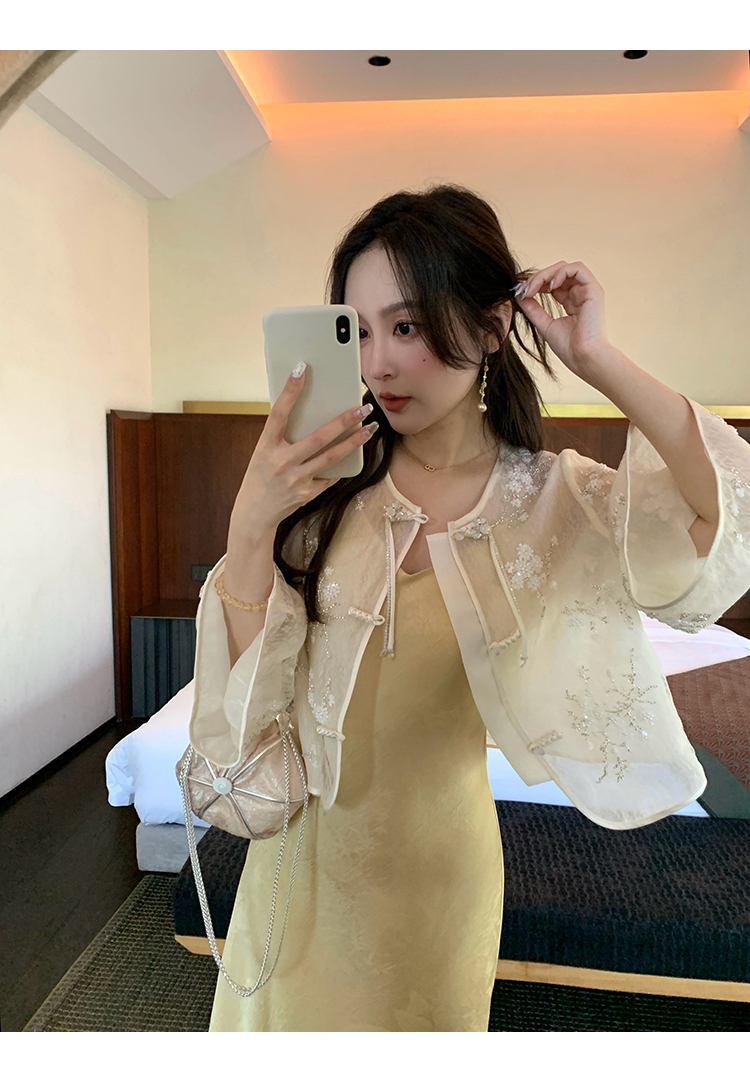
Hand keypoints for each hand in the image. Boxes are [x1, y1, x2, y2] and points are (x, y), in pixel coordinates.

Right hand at [228, 366, 377, 543]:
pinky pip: (330, 475)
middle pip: (318, 438)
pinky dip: (341, 464)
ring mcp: (296, 479)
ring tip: (369, 428)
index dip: (290, 391)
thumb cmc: (260, 476)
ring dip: (353, 442)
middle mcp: (281, 462)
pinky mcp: (307, 493)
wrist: (254, 513)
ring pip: (331, 457)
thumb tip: (312, 413)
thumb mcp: (263, 452)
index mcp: (266, 446)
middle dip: (343, 421)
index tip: (301, 369)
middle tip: (362, 407)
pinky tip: (353, 453)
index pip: (278, 413)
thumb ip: (283, 436)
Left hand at [514, 261, 609, 376]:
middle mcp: (580, 294)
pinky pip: (577, 268)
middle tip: (523, 289)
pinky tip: (550, 286)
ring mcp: (588, 291)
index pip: (552, 284)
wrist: (584, 358)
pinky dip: (560, 273)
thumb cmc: (569, 348)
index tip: (520, 293)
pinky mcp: (594, 290)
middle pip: (557, 273)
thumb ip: (533, 309)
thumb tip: (519, 295)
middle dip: (537, 278)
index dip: (535, 284)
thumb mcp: (544, 324)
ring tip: (533, 288)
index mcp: (571, 302)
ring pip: (565, 268)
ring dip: (546, 274)